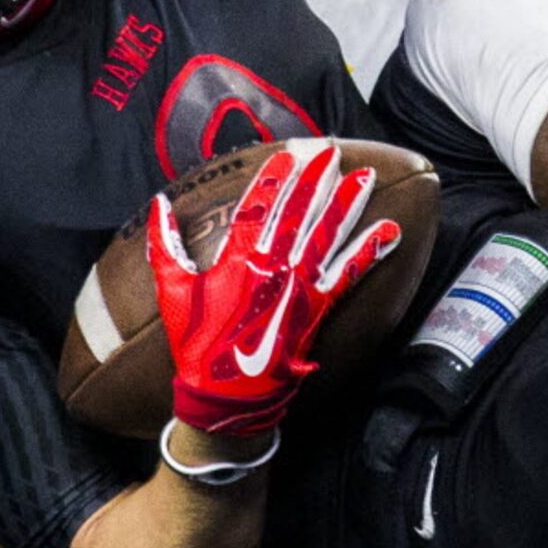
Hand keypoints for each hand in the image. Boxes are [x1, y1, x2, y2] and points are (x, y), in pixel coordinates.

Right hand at [148, 142, 400, 435]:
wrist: (227, 397)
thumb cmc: (197, 346)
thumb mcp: (171, 293)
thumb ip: (165, 245)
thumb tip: (158, 203)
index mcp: (237, 260)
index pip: (258, 206)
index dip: (274, 177)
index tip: (288, 153)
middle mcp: (273, 267)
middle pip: (299, 212)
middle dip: (316, 178)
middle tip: (331, 150)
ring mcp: (299, 287)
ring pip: (328, 235)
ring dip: (348, 203)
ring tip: (366, 176)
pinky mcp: (318, 309)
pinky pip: (348, 275)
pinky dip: (369, 252)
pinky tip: (389, 232)